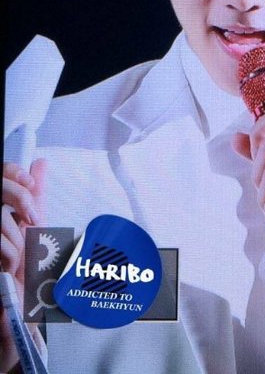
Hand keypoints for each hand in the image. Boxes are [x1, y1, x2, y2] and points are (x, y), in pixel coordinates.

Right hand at [1, 160, 46, 370]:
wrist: (17, 321)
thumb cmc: (28, 279)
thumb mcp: (37, 233)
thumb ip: (35, 198)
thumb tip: (40, 163)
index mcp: (1, 215)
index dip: (12, 172)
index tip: (31, 181)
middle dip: (21, 199)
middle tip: (33, 220)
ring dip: (15, 238)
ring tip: (16, 259)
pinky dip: (7, 254)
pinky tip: (7, 269)